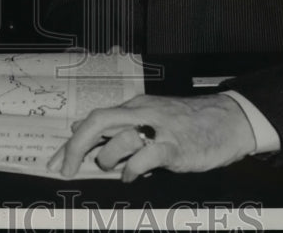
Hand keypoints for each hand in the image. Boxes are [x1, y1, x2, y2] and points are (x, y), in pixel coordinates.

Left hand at [47, 93, 256, 181]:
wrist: (226, 120)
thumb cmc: (185, 123)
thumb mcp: (148, 118)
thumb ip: (117, 125)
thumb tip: (80, 130)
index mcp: (133, 107)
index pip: (93, 119)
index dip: (70, 142)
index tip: (55, 163)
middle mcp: (142, 113)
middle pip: (98, 121)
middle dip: (76, 147)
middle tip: (66, 169)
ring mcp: (159, 128)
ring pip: (120, 138)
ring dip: (108, 158)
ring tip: (113, 169)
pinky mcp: (175, 146)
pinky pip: (145, 156)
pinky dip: (132, 169)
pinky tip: (132, 176)